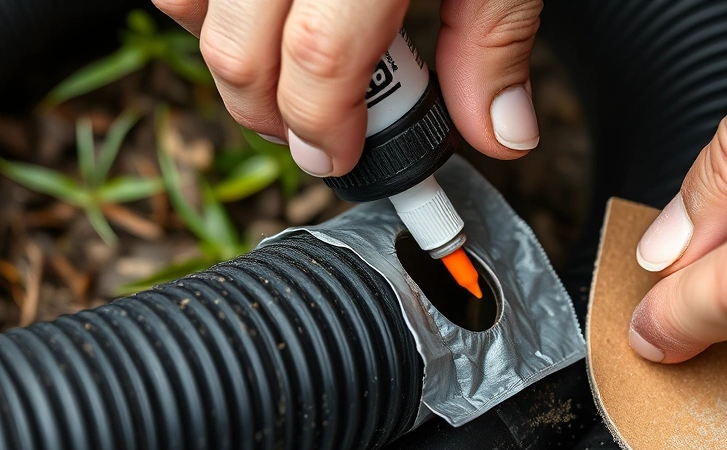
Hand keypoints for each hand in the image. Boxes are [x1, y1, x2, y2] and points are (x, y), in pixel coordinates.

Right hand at [151, 0, 542, 175]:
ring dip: (226, 51)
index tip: (338, 156)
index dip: (323, 129)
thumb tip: (500, 133)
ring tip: (278, 64)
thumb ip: (493, 40)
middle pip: (238, 47)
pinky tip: (253, 3)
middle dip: (266, 114)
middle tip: (306, 134)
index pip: (319, 61)